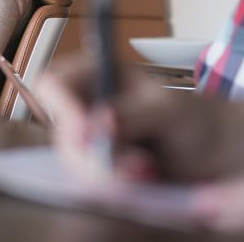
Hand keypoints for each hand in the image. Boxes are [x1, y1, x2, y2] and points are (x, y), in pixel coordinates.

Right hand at [36, 52, 243, 182]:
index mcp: (94, 75)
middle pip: (61, 132)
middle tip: (132, 167)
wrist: (209, 155)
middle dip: (93, 154)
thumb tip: (93, 127)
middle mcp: (82, 107)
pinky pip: (85, 183)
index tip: (84, 134)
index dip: (62, 108)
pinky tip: (139, 185)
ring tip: (148, 174)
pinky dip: (111, 189)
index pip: (54, 84)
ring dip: (106, 176)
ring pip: (72, 163)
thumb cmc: (190, 119)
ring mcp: (84, 141)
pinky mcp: (91, 170)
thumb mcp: (169, 108)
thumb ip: (131, 114)